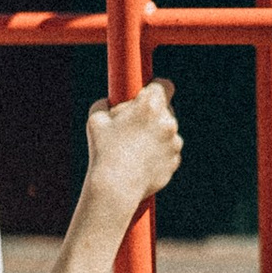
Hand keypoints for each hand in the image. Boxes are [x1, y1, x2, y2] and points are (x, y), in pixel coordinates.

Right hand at [83, 82, 182, 210]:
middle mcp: (167, 122)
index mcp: (150, 106)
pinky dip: (159, 153)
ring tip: (134, 147)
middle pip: (166, 109)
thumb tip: (107, 102)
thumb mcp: (96, 120)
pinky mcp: (175, 161)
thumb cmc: (104, 150)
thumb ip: (104, 104)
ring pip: (168, 131)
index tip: (148, 94)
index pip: (164, 85)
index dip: (156, 88)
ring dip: (156, 134)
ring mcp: (174, 143)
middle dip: (153, 114)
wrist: (116, 186)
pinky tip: (141, 161)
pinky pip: (168, 151)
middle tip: (134, 124)